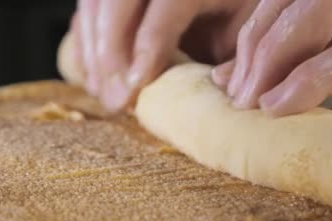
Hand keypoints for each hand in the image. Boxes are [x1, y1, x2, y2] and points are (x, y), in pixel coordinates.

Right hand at [72, 0, 257, 110]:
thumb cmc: (238, 9)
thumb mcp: (247, 29)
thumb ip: (235, 57)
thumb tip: (216, 86)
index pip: (165, 6)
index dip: (147, 47)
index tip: (135, 87)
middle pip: (119, 1)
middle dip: (112, 53)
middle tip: (115, 100)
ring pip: (95, 3)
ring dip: (93, 50)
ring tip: (103, 93)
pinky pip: (87, 8)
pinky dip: (85, 41)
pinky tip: (92, 75)